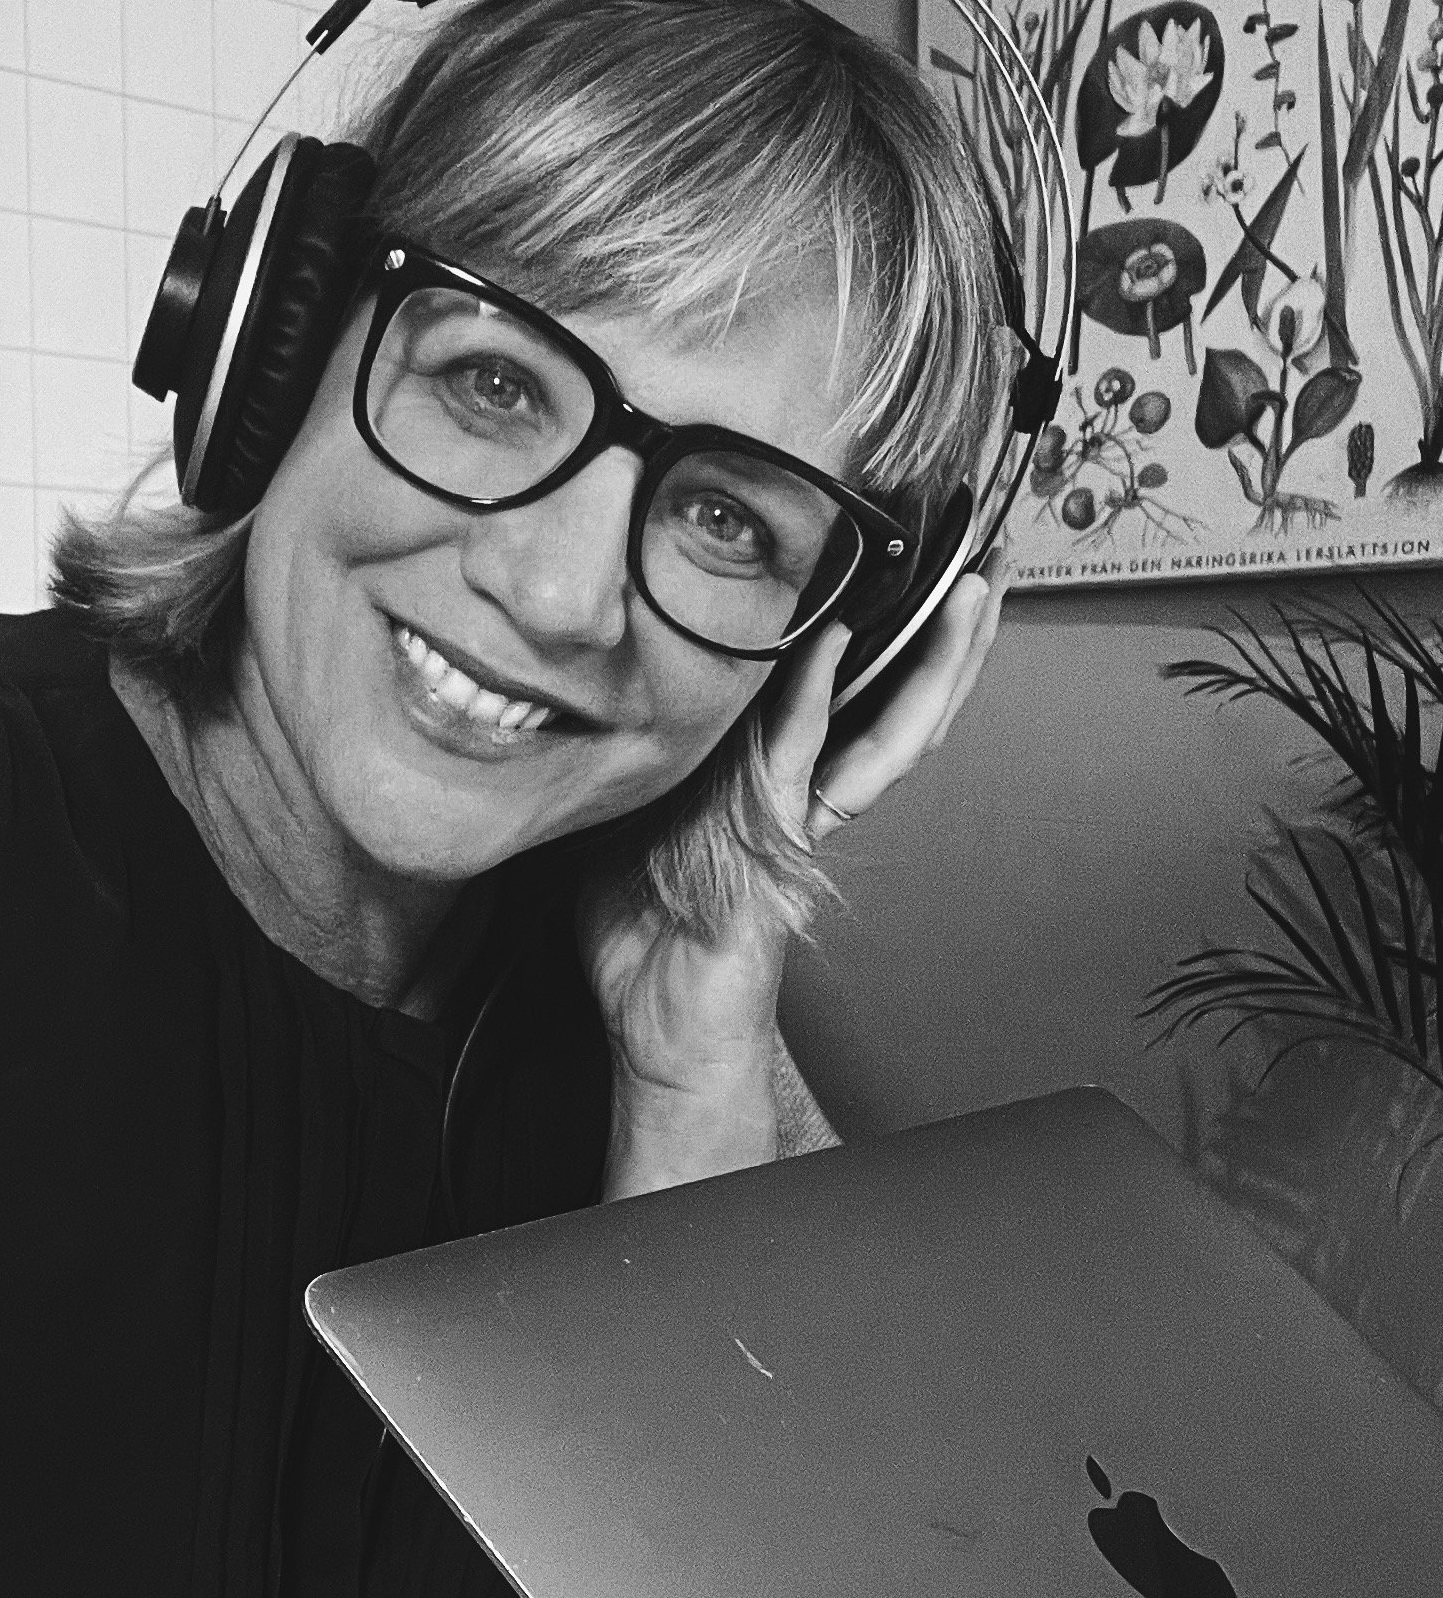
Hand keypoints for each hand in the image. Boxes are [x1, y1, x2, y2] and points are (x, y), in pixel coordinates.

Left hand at [578, 555, 1008, 1192]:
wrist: (663, 1034)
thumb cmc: (649, 945)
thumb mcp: (638, 824)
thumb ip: (652, 763)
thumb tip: (613, 690)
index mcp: (782, 789)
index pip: (845, 696)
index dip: (883, 634)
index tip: (905, 564)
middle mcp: (807, 800)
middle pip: (899, 704)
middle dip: (949, 637)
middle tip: (984, 563)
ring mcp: (802, 826)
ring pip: (889, 728)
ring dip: (934, 658)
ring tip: (969, 591)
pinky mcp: (779, 850)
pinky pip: (801, 757)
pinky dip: (815, 693)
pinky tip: (835, 635)